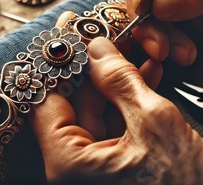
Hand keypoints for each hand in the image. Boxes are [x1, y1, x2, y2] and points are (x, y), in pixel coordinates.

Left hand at [29, 37, 202, 183]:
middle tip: (111, 38)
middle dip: (96, 68)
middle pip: (73, 102)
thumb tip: (98, 50)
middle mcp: (75, 167)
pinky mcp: (117, 165)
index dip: (62, 63)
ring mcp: (96, 166)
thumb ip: (122, 82)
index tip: (75, 35)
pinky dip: (130, 100)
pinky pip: (116, 123)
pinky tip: (147, 74)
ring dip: (117, 80)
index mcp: (69, 162)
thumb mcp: (155, 124)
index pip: (48, 99)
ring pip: (97, 110)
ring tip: (137, 51)